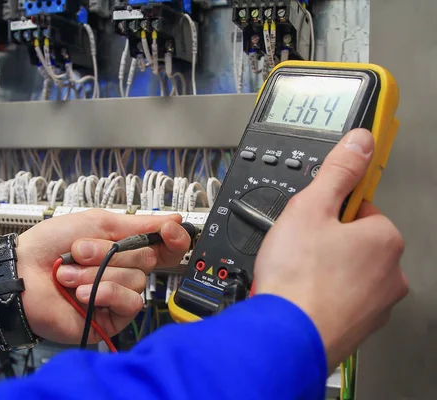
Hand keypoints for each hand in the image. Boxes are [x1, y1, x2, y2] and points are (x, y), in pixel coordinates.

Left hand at [0, 210, 190, 343]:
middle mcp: (123, 270)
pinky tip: (82, 293)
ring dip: (98, 273)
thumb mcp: (95, 223)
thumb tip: (173, 219)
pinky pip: (129, 302)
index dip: (172, 238)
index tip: (168, 230)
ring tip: (69, 274)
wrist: (21, 273)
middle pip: (148, 259)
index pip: (163, 245)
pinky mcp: (110, 317)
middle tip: (79, 251)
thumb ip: (136, 224)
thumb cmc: (49, 245)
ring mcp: (117, 295)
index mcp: (122, 247)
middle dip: (110, 252)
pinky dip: (104, 292)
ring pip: (136, 280)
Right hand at [254, 128, 407, 370]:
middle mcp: (389, 274)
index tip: (311, 217)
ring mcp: (375, 305)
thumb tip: (360, 141)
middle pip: (352, 242)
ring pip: (344, 272)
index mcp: (384, 239)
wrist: (284, 337)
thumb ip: (337, 171)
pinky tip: (297, 294)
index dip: (328, 209)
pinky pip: (337, 299)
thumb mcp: (310, 207)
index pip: (359, 208)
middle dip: (324, 241)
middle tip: (296, 247)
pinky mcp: (356, 327)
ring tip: (293, 272)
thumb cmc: (298, 279)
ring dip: (321, 269)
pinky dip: (318, 294)